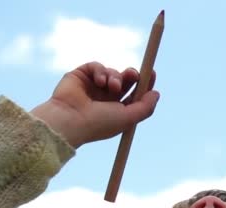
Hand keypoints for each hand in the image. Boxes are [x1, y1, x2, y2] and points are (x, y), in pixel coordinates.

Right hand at [31, 61, 159, 147]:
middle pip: (126, 80)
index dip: (145, 84)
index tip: (152, 73)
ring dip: (115, 76)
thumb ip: (145, 107)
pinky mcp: (81, 76)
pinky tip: (99, 81)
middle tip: (134, 74)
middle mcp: (105, 99)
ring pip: (112, 73)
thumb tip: (157, 93)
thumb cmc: (99, 123)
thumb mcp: (128, 118)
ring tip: (111, 86)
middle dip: (132, 75)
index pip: (135, 94)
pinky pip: (96, 66)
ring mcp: (93, 87)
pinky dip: (101, 71)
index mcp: (117, 110)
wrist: (69, 120)